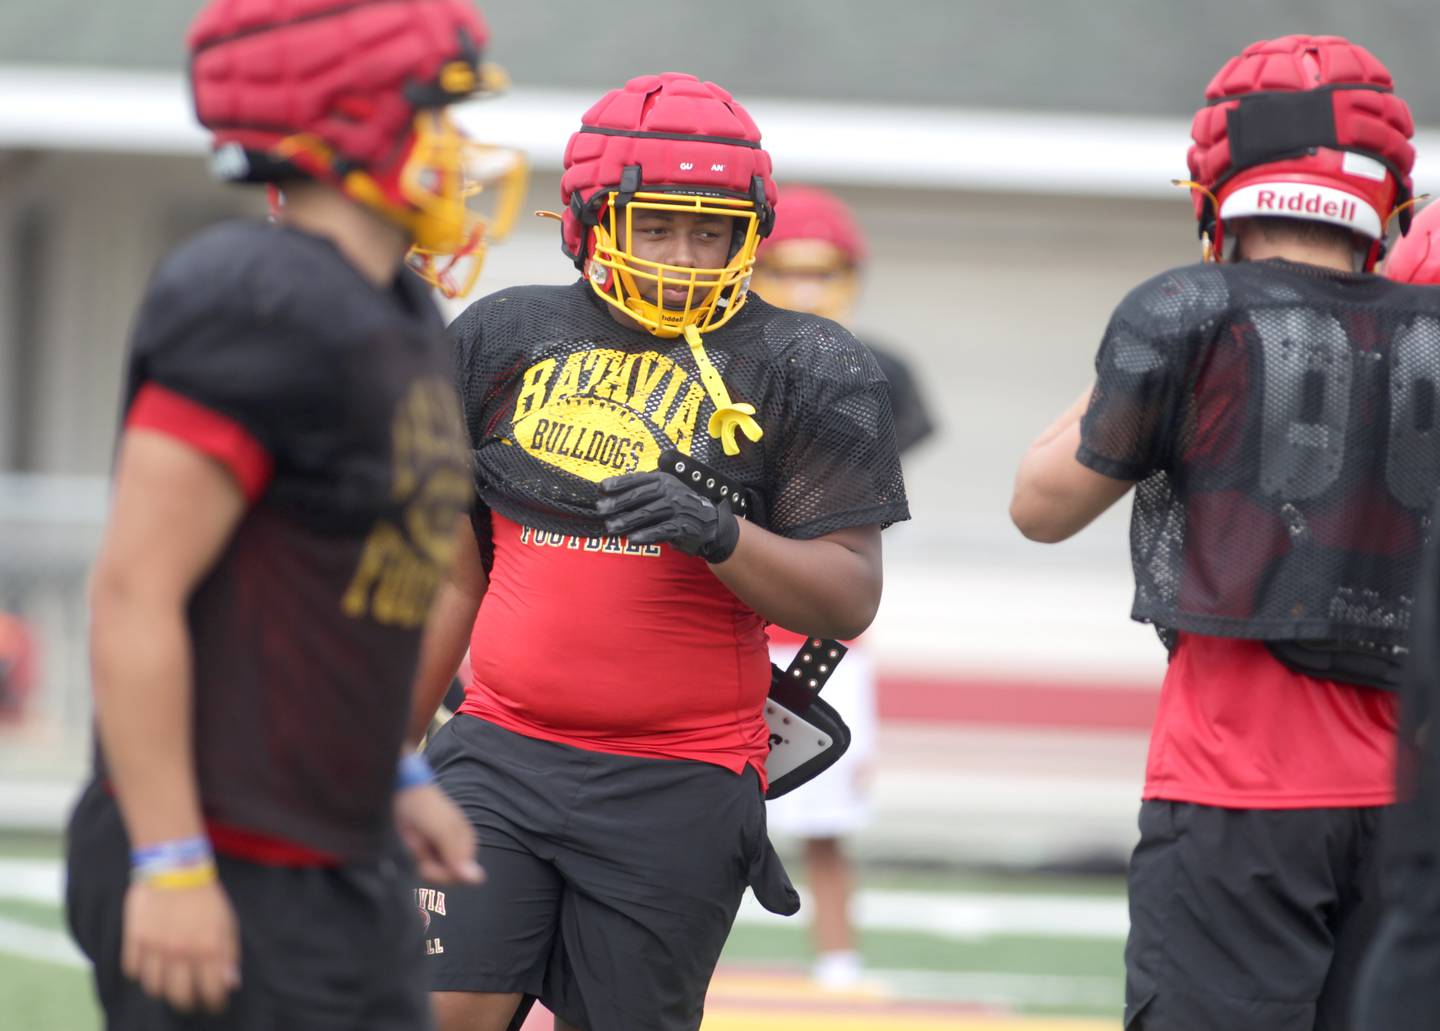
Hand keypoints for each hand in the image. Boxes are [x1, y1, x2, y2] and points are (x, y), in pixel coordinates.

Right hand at [121, 878, 239, 1013]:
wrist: (176, 866)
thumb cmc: (206, 896)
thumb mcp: (227, 922)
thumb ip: (229, 954)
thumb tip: (230, 983)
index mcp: (208, 949)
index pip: (211, 992)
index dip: (214, 1003)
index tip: (215, 1004)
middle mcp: (180, 953)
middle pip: (179, 997)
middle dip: (187, 1003)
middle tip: (190, 1000)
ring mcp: (154, 948)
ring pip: (153, 988)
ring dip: (162, 989)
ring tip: (168, 983)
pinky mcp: (133, 940)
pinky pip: (132, 970)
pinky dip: (140, 973)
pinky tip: (149, 966)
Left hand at [394, 783, 483, 883]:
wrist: (407, 793)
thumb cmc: (427, 810)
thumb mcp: (442, 833)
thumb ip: (457, 857)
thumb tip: (479, 880)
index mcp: (467, 844)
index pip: (459, 877)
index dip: (440, 874)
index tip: (425, 864)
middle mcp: (459, 847)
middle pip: (447, 876)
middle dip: (430, 866)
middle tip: (419, 848)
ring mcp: (444, 847)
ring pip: (435, 870)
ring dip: (422, 859)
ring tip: (417, 842)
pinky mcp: (432, 846)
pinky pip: (426, 862)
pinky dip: (418, 855)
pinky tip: (415, 842)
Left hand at [596, 471, 739, 561]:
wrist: (709, 523)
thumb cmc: (678, 508)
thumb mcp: (663, 493)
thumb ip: (641, 494)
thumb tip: (610, 499)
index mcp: (662, 479)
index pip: (637, 480)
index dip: (619, 483)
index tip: (602, 488)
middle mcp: (669, 490)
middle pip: (639, 496)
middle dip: (618, 503)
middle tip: (601, 510)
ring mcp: (677, 508)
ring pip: (647, 513)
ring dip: (627, 521)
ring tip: (611, 528)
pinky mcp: (682, 526)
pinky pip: (661, 530)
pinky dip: (646, 535)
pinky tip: (633, 539)